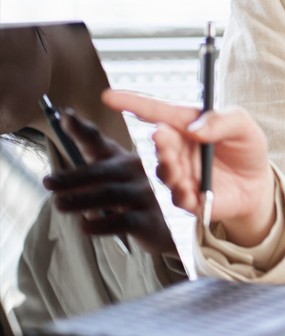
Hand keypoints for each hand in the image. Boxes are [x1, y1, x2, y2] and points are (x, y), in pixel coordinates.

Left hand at [41, 108, 175, 254]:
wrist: (175, 223)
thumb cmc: (137, 197)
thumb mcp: (116, 181)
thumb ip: (91, 176)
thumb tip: (53, 180)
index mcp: (123, 159)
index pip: (99, 143)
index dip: (83, 130)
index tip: (66, 117)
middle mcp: (137, 171)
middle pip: (103, 171)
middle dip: (75, 176)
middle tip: (49, 182)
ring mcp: (146, 193)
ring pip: (111, 194)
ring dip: (83, 199)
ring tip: (59, 204)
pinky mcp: (151, 218)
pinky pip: (125, 220)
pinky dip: (103, 224)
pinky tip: (86, 227)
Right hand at [102, 89, 276, 246]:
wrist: (257, 184)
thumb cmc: (247, 148)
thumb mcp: (243, 126)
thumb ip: (223, 121)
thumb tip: (195, 127)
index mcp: (188, 124)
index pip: (157, 111)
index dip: (133, 103)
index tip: (109, 96)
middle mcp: (179, 148)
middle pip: (160, 143)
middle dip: (160, 141)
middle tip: (162, 136)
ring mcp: (181, 173)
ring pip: (164, 171)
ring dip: (168, 167)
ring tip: (177, 165)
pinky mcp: (188, 198)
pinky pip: (178, 198)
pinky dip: (181, 193)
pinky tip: (190, 190)